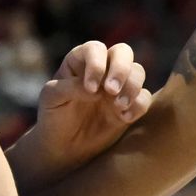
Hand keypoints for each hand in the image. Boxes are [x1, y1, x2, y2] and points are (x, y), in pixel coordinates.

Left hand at [20, 40, 151, 173]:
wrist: (63, 146)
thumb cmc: (53, 116)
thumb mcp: (52, 99)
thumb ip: (70, 88)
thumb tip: (97, 89)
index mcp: (80, 61)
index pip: (95, 49)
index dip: (96, 64)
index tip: (90, 88)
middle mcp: (103, 69)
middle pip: (123, 52)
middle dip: (121, 69)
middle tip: (111, 91)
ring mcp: (118, 86)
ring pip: (138, 72)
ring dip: (132, 87)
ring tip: (119, 107)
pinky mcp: (130, 105)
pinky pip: (144, 97)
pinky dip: (138, 105)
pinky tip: (124, 118)